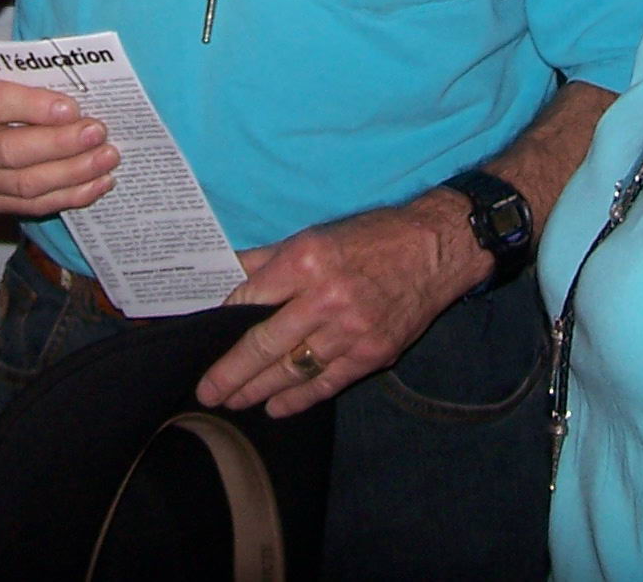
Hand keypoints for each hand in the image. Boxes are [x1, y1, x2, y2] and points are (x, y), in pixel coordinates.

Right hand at [0, 67, 118, 217]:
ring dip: (73, 173)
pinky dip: (68, 196)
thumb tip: (82, 90)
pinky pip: (30, 205)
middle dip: (62, 144)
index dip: (34, 107)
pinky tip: (97, 184)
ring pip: (24, 184)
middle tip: (99, 133)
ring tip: (106, 159)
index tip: (73, 108)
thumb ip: (26, 76)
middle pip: (11, 151)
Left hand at [198, 194, 486, 417]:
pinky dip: (298, 399)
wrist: (435, 249)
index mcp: (307, 261)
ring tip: (233, 402)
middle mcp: (326, 298)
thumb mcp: (315, 235)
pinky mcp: (373, 354)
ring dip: (258, 390)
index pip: (252, 297)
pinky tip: (275, 408)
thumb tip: (226, 273)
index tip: (207, 333)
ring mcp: (351, 331)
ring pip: (293, 369)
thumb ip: (269, 258)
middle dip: (231, 372)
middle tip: (207, 392)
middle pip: (265, 343)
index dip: (226, 318)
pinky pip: (327, 383)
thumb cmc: (372, 237)